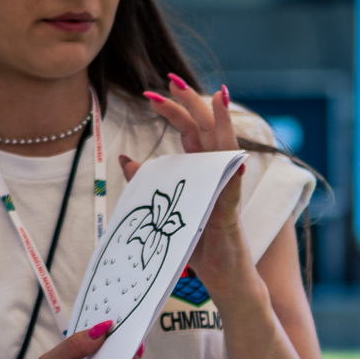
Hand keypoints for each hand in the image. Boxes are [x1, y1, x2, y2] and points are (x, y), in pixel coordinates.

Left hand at [139, 74, 257, 312]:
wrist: (226, 280)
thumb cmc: (199, 247)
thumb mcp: (165, 210)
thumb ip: (150, 183)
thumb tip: (127, 160)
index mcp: (203, 173)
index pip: (191, 132)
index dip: (174, 110)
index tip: (152, 93)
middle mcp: (218, 176)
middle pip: (207, 130)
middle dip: (191, 102)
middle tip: (171, 79)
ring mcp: (227, 191)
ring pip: (227, 149)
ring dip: (223, 123)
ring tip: (217, 96)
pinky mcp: (230, 212)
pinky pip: (232, 185)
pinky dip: (232, 166)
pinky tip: (232, 151)